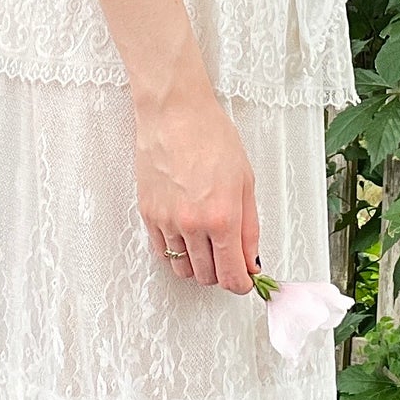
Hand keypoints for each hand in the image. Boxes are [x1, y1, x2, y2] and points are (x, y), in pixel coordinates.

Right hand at [136, 88, 259, 293]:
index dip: (241, 285)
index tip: (245, 282)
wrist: (174, 114)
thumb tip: (251, 261)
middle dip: (221, 273)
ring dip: (198, 266)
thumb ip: (249, 228)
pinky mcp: (148, 214)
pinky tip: (186, 238)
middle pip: (207, 276)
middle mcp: (193, 225)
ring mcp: (167, 222)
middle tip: (228, 258)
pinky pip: (162, 252)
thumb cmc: (212, 138)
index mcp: (223, 218)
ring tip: (207, 247)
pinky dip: (176, 253)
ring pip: (182, 269)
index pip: (231, 275)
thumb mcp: (245, 182)